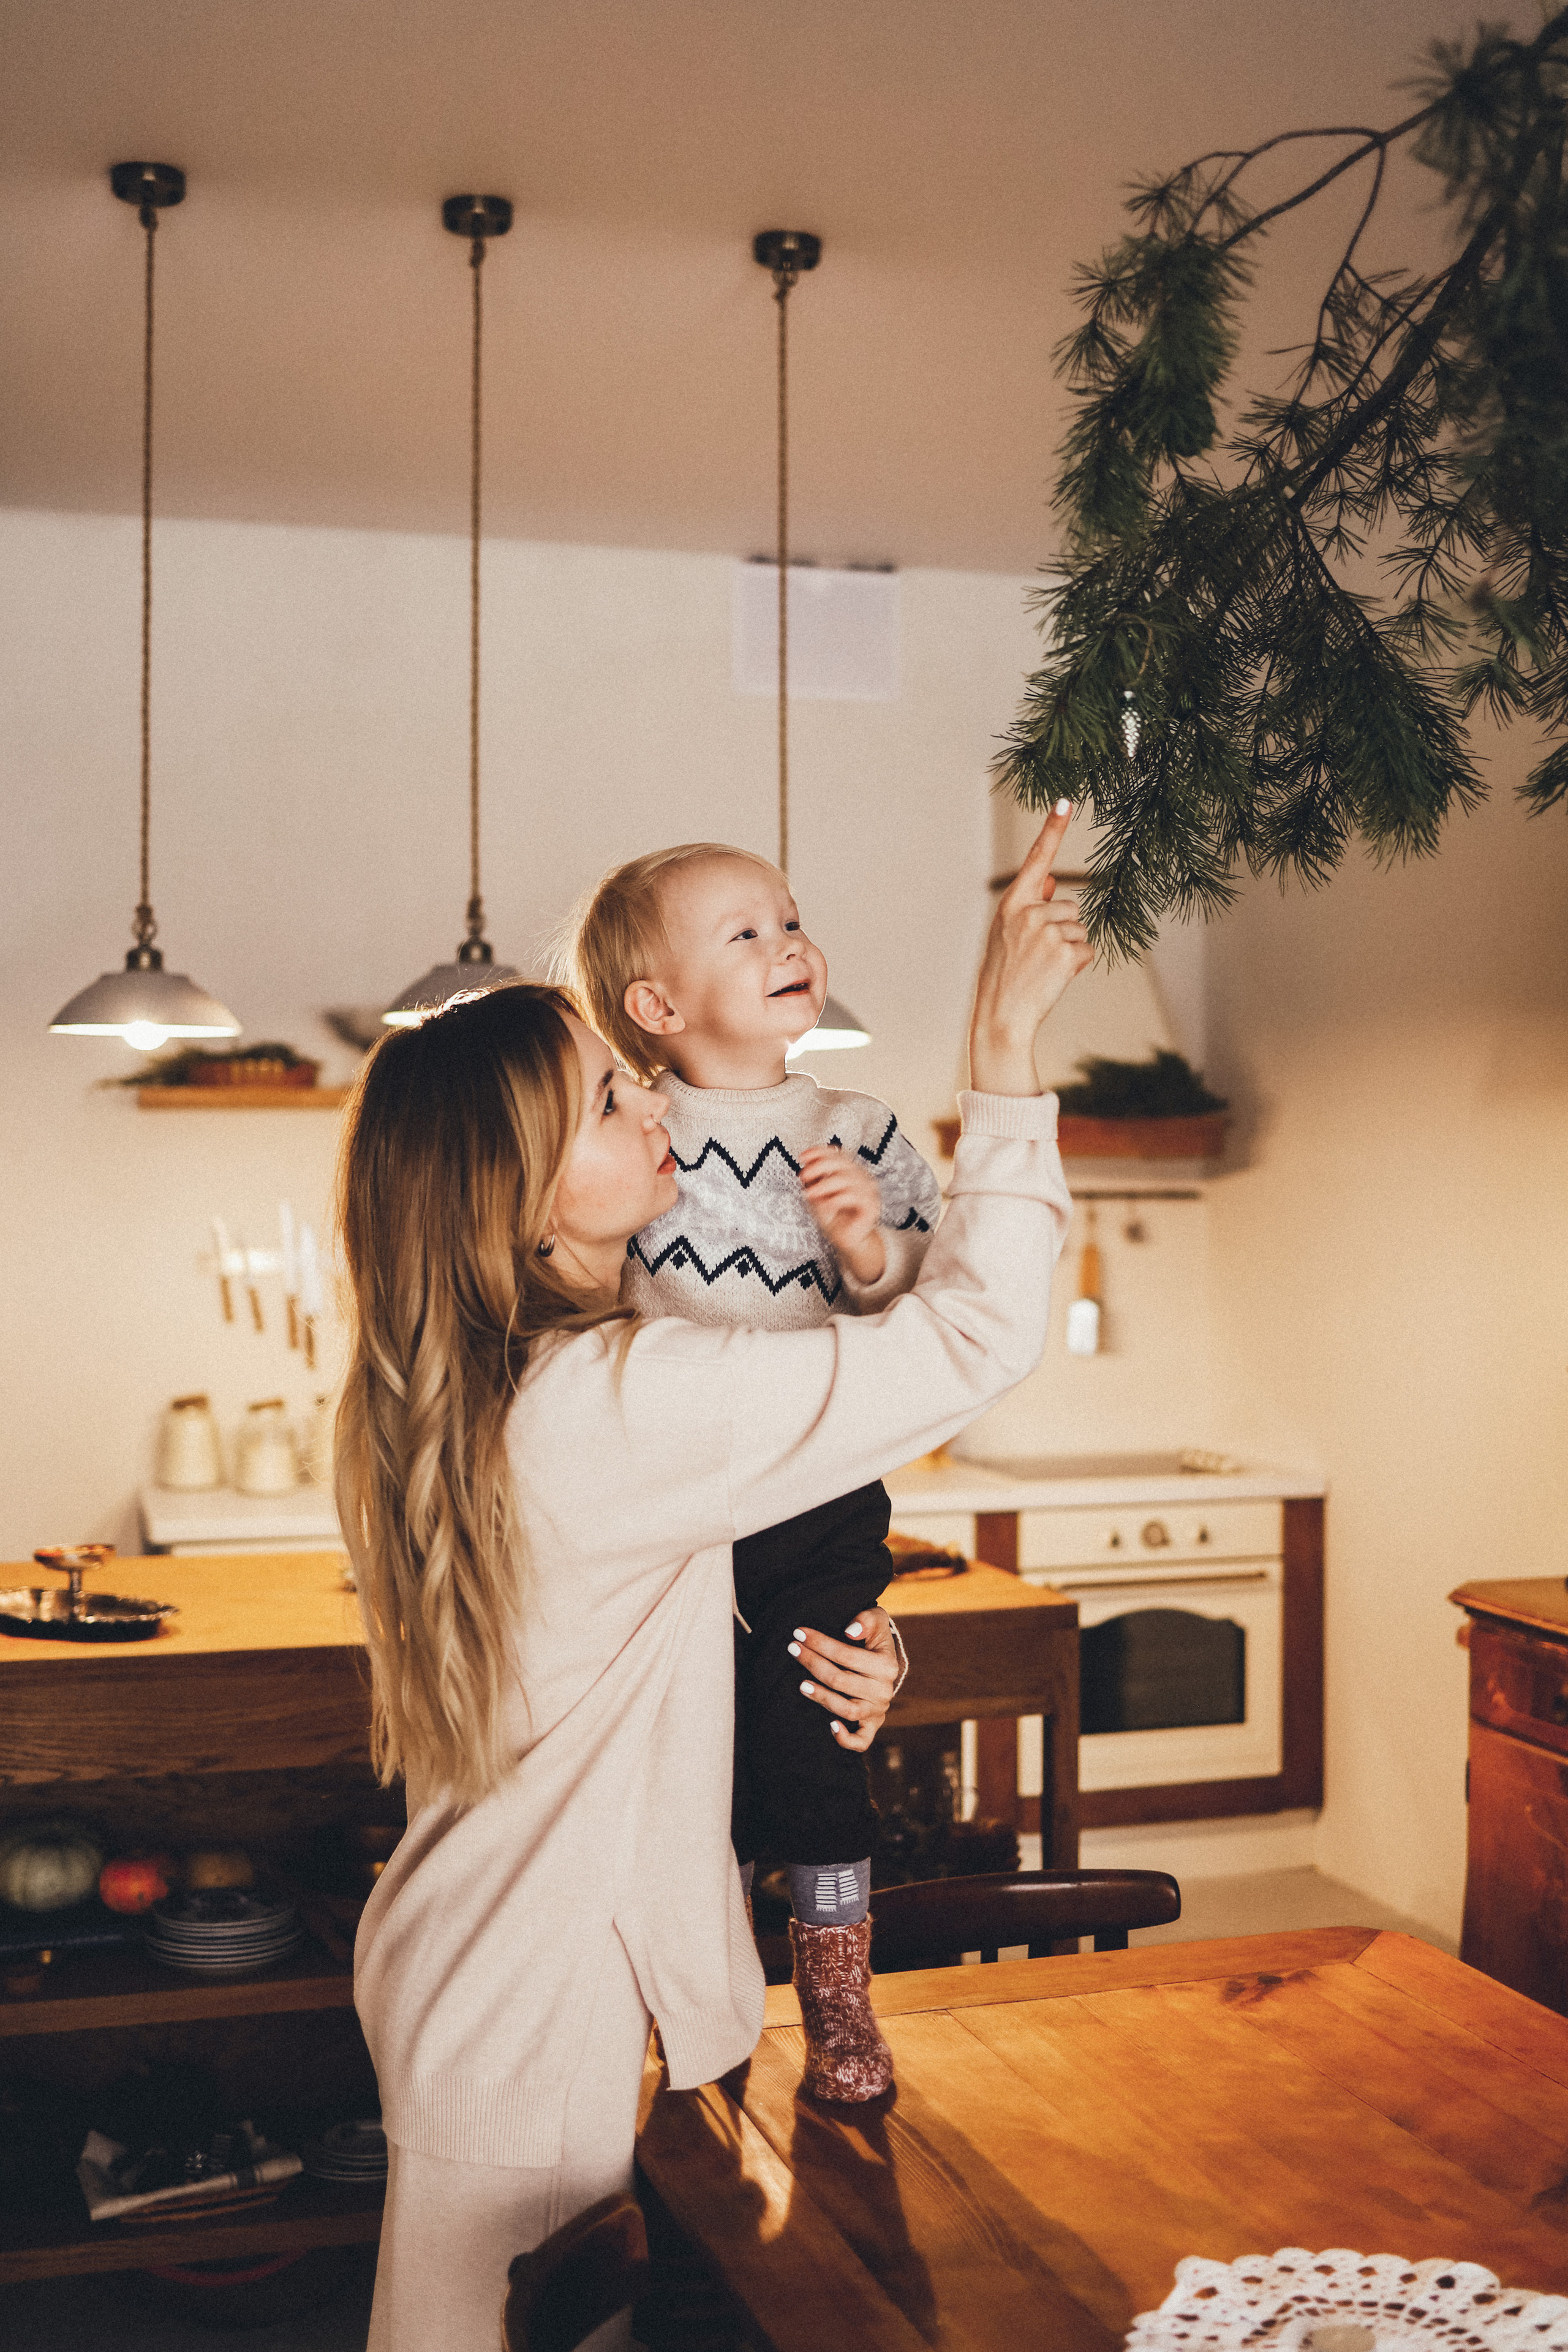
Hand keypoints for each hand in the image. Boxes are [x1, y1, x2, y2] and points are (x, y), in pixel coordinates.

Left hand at [789, 1604, 899, 1753]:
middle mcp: (884, 1691)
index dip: (821, 1643)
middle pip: (841, 1681)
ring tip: (801, 1684)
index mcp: (887, 1665)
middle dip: (813, 1663)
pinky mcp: (872, 1725)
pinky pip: (861, 1741)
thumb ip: (867, 1619)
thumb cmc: (873, 1637)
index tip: (799, 1633)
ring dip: (821, 1697)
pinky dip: (846, 1738)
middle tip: (793, 1649)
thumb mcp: (876, 1619)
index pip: (847, 1655)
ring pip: (847, 1710)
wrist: (882, 1661)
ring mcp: (878, 1710)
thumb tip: (850, 1631)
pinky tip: (830, 1726)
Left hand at [799, 1147, 886, 1285]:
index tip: (802, 1157)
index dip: (820, 1152)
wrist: (847, 1242)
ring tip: (809, 1194)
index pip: (838, 1154)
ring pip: (846, 1179)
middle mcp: (862, 1177)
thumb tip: (806, 1166)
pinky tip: (825, 1205)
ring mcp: (869, 1190)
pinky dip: (836, 1199)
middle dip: (819, 1167)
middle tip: (803, 1176)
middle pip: (841, 1163)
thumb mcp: (818, 1196)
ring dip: (824, 1185)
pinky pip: (853, 1196)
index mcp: (851, 1171)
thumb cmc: (834, 1218)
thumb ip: (814, 1181)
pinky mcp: (872, 1205)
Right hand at [969, 803, 1093, 1095]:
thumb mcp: (1008, 935)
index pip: (1036, 860)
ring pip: (1079, 928)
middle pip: (1069, 906)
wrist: (1002, 1015)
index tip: (1066, 801)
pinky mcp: (1066, 952)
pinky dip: (1077, 964)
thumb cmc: (1004, 975)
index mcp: (1012, 904)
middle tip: (1037, 957)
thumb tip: (1053, 882)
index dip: (1052, 829)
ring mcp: (1048, 932)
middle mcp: (1029, 912)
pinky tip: (1055, 977)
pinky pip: (1087, 949)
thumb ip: (1029, 907)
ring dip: (1069, 948)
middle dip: (1062, 929)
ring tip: (1044, 968)